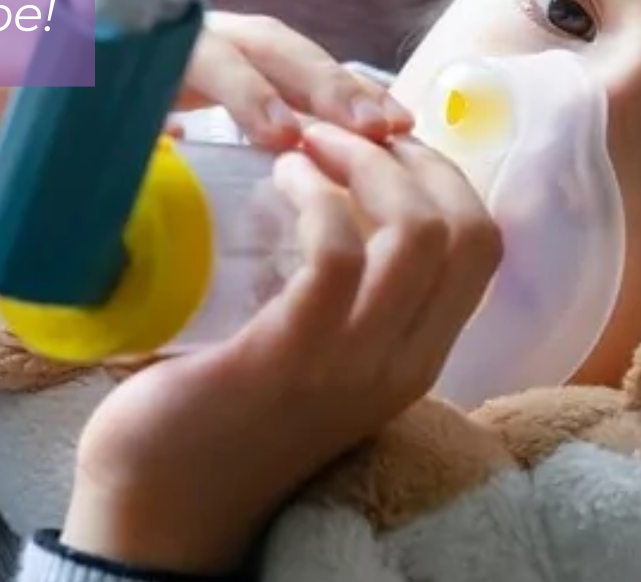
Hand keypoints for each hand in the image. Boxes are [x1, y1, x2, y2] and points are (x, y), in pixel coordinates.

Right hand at [0, 0, 413, 169]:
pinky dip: (171, 81)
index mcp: (187, 60)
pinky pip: (128, 46)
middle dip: (330, 87)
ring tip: (307, 138)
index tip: (400, 141)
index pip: (285, 66)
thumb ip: (172, 178)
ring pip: (215, 36)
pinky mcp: (65, 32)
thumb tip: (234, 252)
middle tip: (385, 134)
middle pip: (271, 43)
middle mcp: (163, 32)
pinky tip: (205, 123)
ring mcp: (118, 24)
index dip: (341, 95)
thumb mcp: (118, 159)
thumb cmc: (26, 128)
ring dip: (267, 84)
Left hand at [57, 123, 503, 574]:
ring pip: (418, 233)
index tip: (378, 141)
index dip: (442, 173)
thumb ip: (342, 297)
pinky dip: (316, 198)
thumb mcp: (316, 356)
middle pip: (468, 230)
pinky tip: (282, 179)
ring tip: (308, 147)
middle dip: (410, 157)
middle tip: (338, 133)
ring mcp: (351, 366)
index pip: (481, 243)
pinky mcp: (288, 360)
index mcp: (416, 358)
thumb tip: (335, 190)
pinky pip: (336, 257)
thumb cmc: (224, 415)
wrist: (159, 508)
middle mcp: (402, 365)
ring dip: (365, 165)